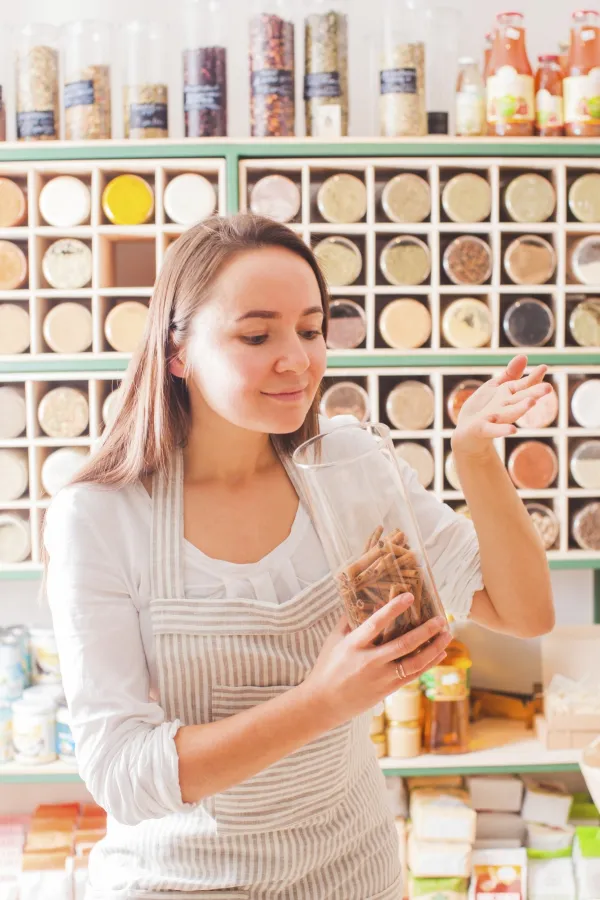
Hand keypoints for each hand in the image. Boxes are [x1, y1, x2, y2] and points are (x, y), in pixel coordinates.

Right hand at [304, 593, 450, 730]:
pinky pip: (413, 675)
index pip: (376, 623)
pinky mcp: (387, 690)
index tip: (409, 596)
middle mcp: (370, 661)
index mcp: (354, 645)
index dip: (394, 608)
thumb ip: (348, 621)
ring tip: (447, 634)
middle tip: (441, 619)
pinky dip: (428, 664)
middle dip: (426, 631)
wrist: (324, 704)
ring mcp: (381, 678)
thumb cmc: (327, 668)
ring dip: (434, 648)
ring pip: (414, 663)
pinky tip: (440, 653)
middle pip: (404, 644)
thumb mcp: (333, 641)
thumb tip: (364, 601)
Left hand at [452, 355, 552, 459]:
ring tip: (532, 402)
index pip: (524, 386)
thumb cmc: (483, 407)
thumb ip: (510, 374)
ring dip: (521, 409)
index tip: (544, 367)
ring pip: (510, 413)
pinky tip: (513, 430)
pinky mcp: (483, 428)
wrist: (467, 431)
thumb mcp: (496, 387)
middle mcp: (506, 407)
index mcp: (509, 395)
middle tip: (548, 387)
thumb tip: (524, 356)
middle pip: (521, 399)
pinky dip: (502, 430)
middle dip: (534, 394)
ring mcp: (495, 419)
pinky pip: (492, 429)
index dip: (533, 378)